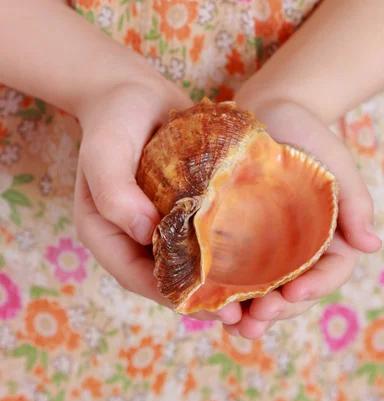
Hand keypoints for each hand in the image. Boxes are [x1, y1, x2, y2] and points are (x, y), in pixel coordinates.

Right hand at [73, 64, 240, 324]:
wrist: (132, 89)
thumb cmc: (113, 119)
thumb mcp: (104, 151)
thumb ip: (115, 194)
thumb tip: (146, 233)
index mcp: (107, 233)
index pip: (139, 278)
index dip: (177, 298)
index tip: (217, 309)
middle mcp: (134, 234)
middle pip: (170, 277)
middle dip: (206, 297)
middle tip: (247, 312)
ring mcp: (161, 220)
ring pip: (192, 260)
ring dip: (223, 278)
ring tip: (262, 292)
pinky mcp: (184, 204)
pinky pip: (206, 232)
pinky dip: (229, 245)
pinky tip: (262, 251)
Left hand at [223, 97, 381, 338]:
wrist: (268, 108)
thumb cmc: (307, 132)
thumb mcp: (337, 160)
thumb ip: (355, 200)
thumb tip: (372, 246)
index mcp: (328, 235)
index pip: (328, 272)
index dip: (314, 288)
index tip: (293, 293)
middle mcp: (296, 247)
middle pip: (292, 290)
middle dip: (277, 310)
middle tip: (255, 321)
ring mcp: (263, 243)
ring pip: (260, 288)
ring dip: (246, 312)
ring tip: (232, 325)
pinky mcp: (233, 234)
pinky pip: (228, 266)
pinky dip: (220, 287)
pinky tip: (205, 299)